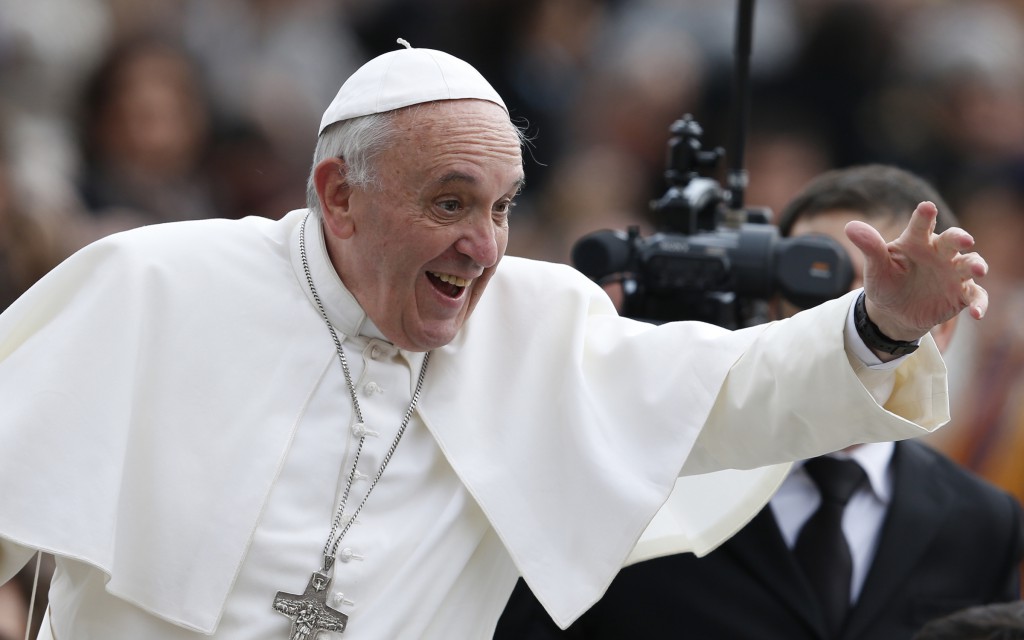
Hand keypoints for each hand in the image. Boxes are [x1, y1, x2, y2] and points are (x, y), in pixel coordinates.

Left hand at [845, 201, 987, 341]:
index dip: (924, 216)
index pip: (921, 225)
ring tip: (978, 270)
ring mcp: (953, 273)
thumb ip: (869, 247)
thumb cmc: (885, 283)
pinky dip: (979, 303)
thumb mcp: (875, 267)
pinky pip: (975, 296)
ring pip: (970, 264)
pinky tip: (976, 314)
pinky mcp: (962, 293)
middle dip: (960, 238)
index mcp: (917, 241)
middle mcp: (939, 253)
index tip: (926, 207)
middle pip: (953, 240)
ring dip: (975, 266)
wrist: (893, 312)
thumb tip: (850, 226)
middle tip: (964, 240)